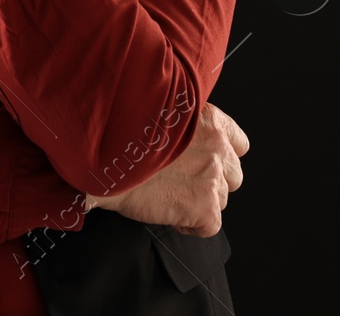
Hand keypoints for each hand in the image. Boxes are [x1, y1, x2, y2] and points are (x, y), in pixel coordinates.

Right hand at [85, 102, 249, 237]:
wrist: (100, 162)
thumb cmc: (119, 136)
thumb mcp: (157, 113)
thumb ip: (182, 124)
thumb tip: (185, 140)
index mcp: (207, 120)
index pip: (239, 143)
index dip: (219, 154)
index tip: (202, 159)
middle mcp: (216, 147)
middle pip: (233, 175)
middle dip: (210, 180)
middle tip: (179, 180)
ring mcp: (212, 178)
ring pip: (221, 200)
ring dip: (198, 201)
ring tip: (168, 195)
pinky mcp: (205, 208)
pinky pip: (210, 226)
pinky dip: (190, 225)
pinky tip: (168, 212)